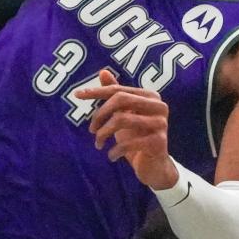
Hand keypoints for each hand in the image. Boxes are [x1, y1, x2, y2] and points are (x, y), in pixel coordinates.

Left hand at [76, 69, 178, 189]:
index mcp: (150, 96)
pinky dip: (114, 150)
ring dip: (104, 133)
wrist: (154, 166)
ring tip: (98, 144)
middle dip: (100, 114)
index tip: (77, 94)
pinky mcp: (159, 142)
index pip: (118, 90)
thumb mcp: (123, 114)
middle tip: (91, 129)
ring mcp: (161, 123)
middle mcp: (159, 106)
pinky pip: (129, 142)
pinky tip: (111, 155)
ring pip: (121, 119)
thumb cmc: (136, 136)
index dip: (96, 91)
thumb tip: (103, 71)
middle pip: (121, 99)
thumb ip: (116, 94)